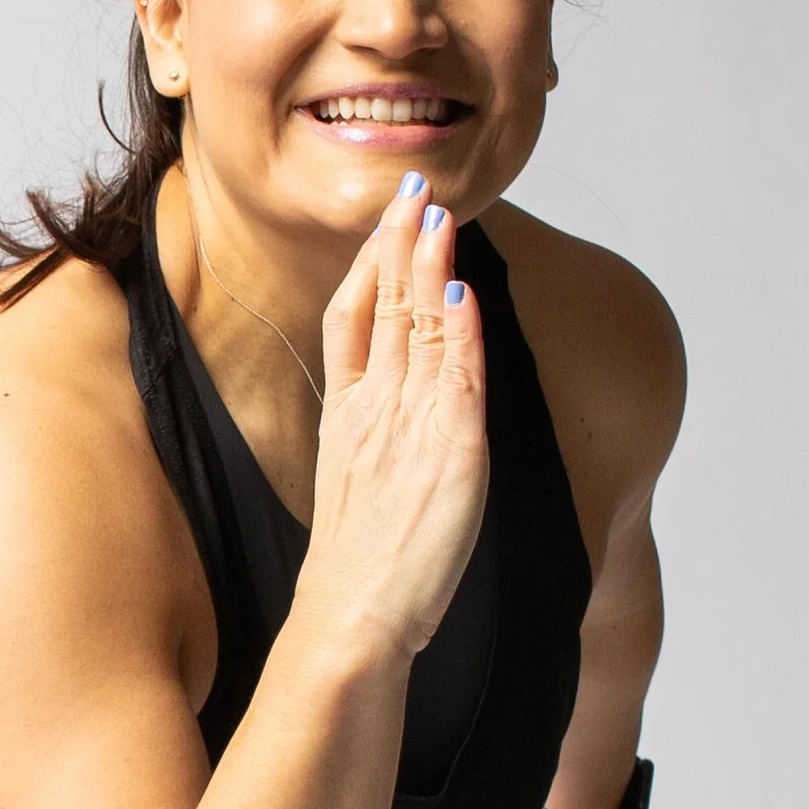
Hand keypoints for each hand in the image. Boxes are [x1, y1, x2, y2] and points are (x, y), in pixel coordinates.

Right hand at [302, 180, 489, 660]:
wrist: (352, 618)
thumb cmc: (356, 571)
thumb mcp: (351, 489)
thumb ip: (369, 438)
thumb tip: (386, 406)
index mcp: (345, 419)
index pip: (352, 321)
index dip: (368, 267)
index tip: (384, 225)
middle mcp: (373, 411)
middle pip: (382, 309)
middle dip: (398, 245)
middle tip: (412, 190)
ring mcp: (409, 426)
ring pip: (417, 328)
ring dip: (430, 267)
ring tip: (437, 214)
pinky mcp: (449, 450)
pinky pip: (455, 373)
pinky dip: (458, 326)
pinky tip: (463, 288)